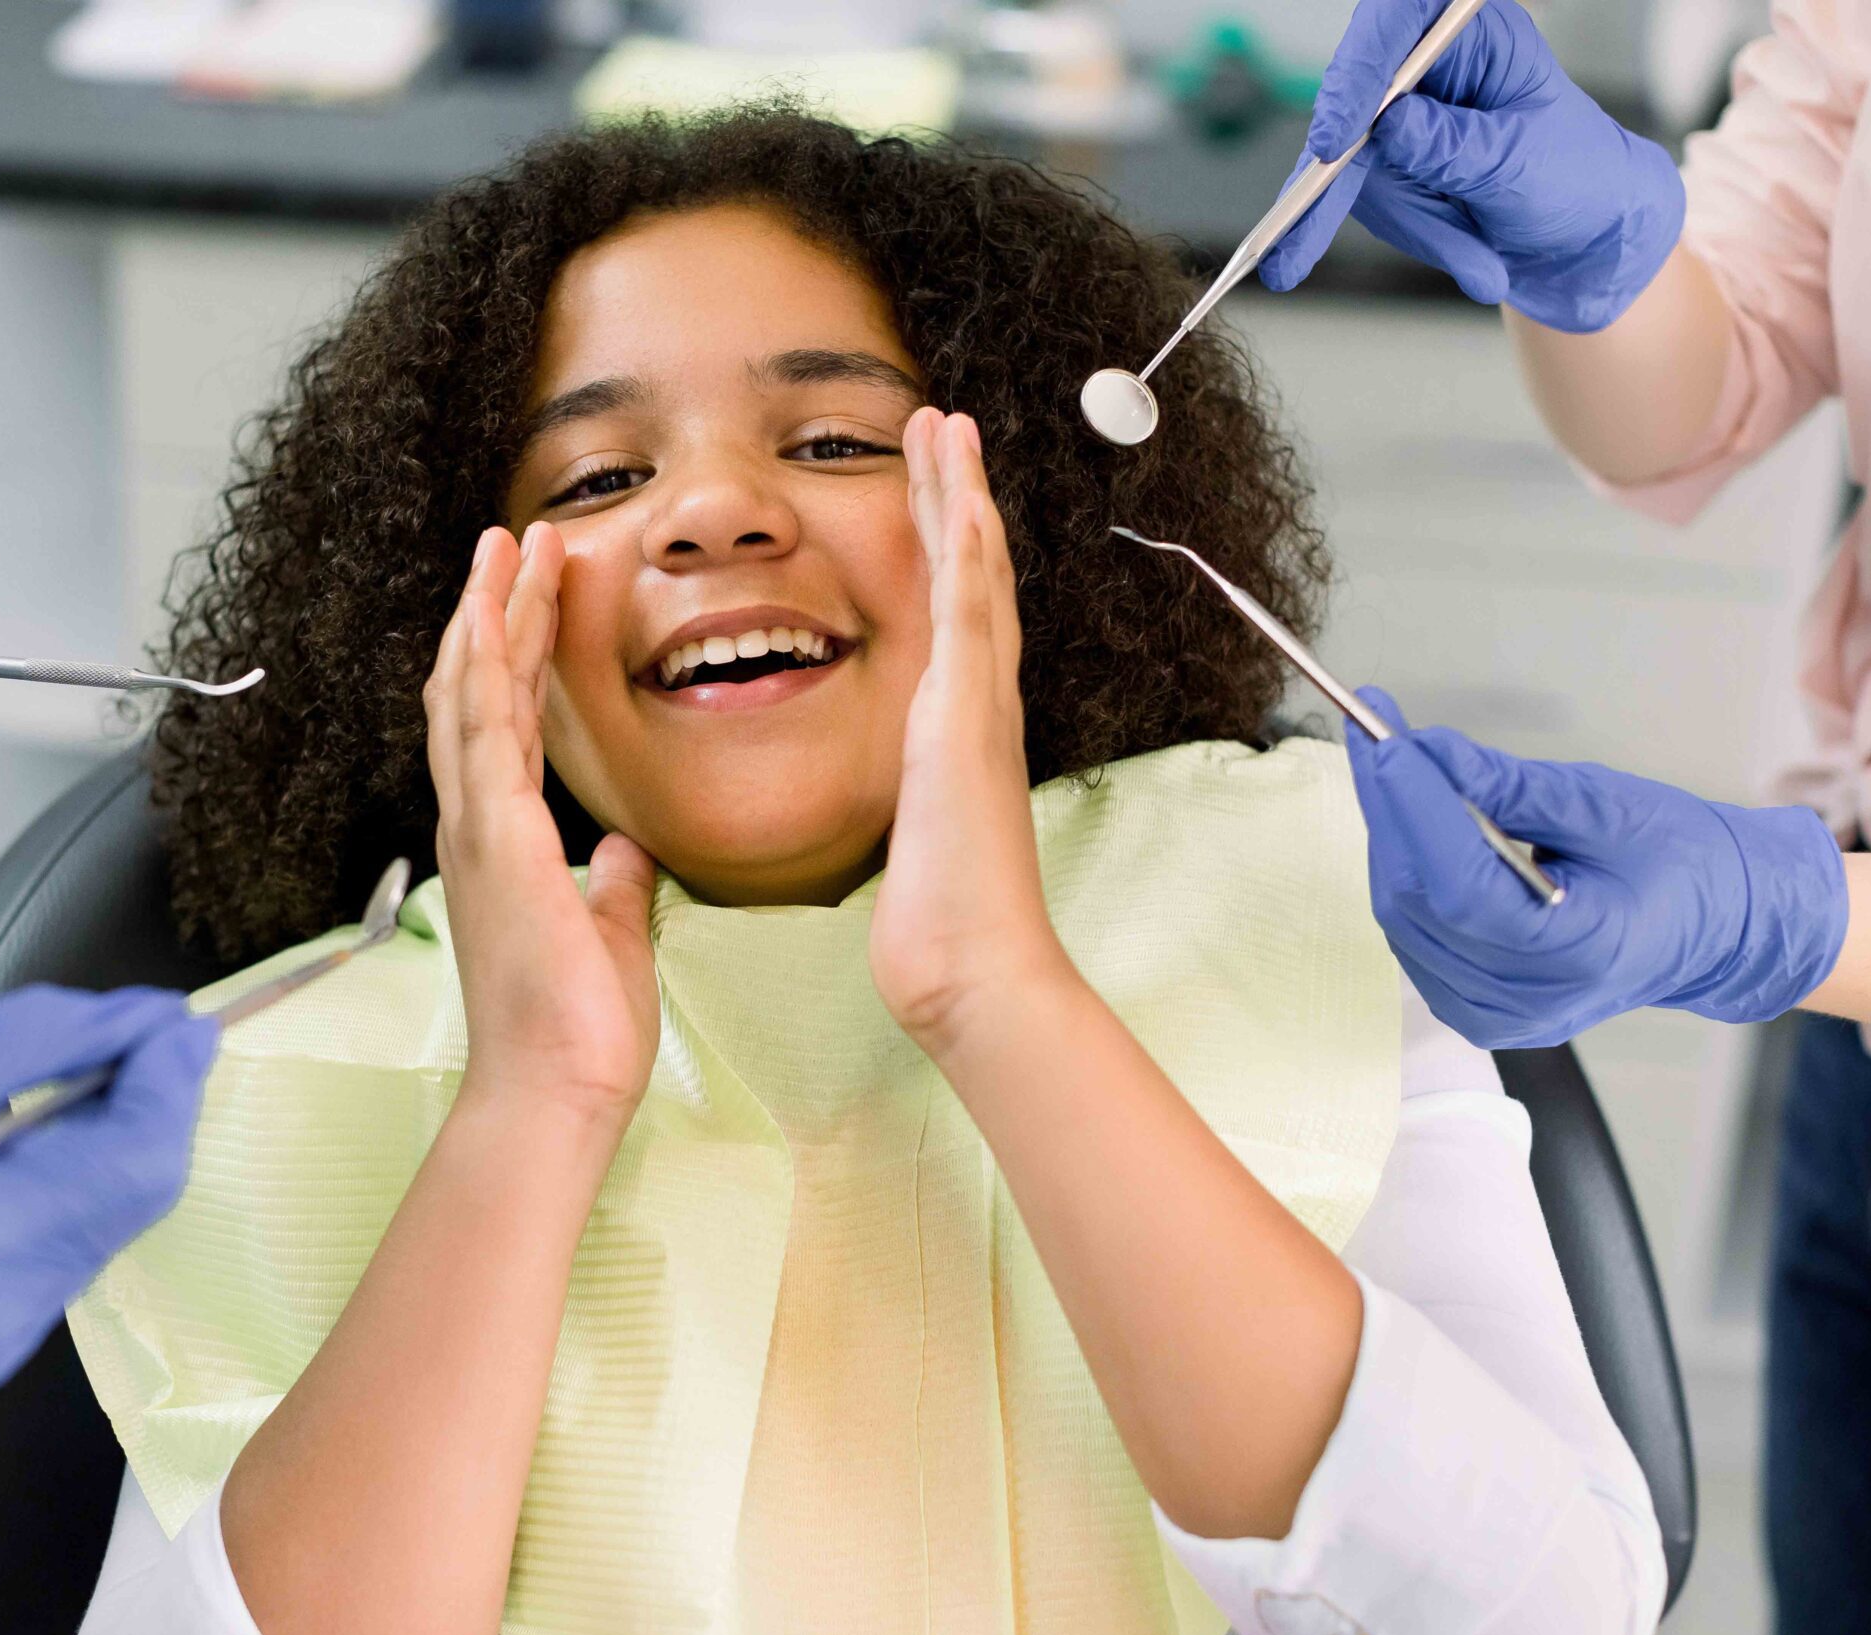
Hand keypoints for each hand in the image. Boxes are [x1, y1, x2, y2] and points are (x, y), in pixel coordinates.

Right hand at [0, 986, 218, 1393]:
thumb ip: (63, 1039)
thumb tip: (157, 1025)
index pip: (141, 1162)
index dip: (176, 1085)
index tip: (182, 1023)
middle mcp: (0, 1315)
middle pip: (131, 1204)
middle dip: (147, 1116)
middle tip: (137, 1042)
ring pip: (97, 1237)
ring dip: (104, 1159)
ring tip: (69, 1091)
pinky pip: (50, 1269)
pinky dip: (57, 1205)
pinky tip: (22, 1156)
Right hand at [426, 524, 657, 1128]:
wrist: (556, 1091)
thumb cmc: (579, 1031)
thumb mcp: (613, 936)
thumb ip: (611, 885)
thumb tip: (622, 851)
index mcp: (505, 843)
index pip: (504, 723)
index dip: (515, 652)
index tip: (537, 592)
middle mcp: (478, 825)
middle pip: (474, 690)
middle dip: (495, 610)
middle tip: (515, 539)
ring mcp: (478, 829)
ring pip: (470, 693)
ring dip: (489, 613)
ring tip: (510, 546)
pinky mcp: (495, 840)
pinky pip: (483, 729)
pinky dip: (487, 662)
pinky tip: (496, 610)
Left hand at [869, 409, 1070, 1049]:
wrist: (977, 977)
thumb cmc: (942, 932)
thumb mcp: (908, 849)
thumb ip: (904, 814)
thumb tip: (891, 819)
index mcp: (956, 732)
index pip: (951, 618)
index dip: (941, 547)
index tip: (928, 485)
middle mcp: (978, 707)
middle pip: (972, 575)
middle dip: (954, 495)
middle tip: (942, 422)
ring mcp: (979, 708)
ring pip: (976, 575)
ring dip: (961, 494)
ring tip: (946, 424)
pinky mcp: (966, 721)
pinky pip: (971, 616)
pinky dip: (968, 551)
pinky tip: (961, 495)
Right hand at [1257, 0, 1683, 332]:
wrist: (1584, 233)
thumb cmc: (1574, 177)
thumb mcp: (1520, 164)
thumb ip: (1453, 146)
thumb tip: (1389, 127)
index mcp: (1473, 36)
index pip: (1397, 20)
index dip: (1359, 69)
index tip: (1336, 141)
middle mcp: (1426, 67)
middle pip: (1352, 102)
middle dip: (1339, 181)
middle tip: (1303, 243)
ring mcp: (1399, 116)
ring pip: (1349, 167)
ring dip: (1412, 222)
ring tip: (1479, 258)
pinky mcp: (1384, 163)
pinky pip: (1363, 201)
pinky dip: (1413, 234)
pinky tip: (1473, 261)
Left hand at [1345, 687, 1849, 1047]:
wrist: (1715, 929)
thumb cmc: (1680, 862)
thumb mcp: (1606, 808)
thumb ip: (1511, 787)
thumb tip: (1429, 751)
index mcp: (1576, 955)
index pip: (1461, 884)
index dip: (1415, 807)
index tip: (1383, 736)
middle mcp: (1526, 1000)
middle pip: (1418, 898)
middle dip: (1391, 807)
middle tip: (1374, 730)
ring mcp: (1494, 1014)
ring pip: (1403, 915)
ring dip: (1393, 835)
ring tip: (1397, 766)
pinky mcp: (1473, 1008)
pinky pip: (1413, 932)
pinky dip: (1407, 869)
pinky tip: (1415, 822)